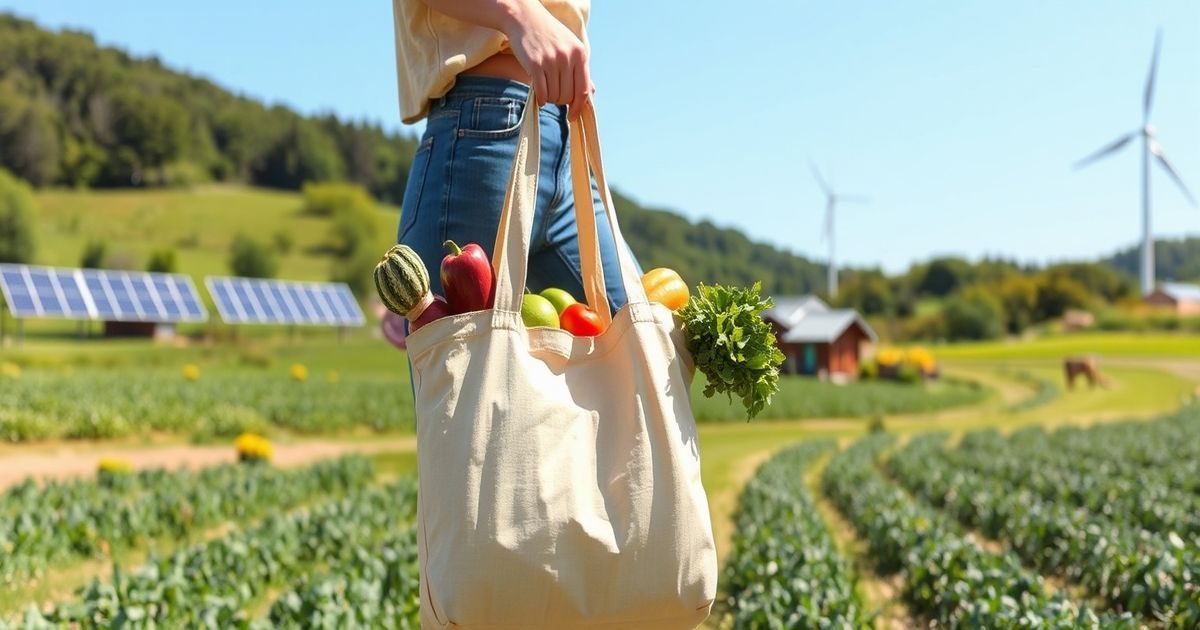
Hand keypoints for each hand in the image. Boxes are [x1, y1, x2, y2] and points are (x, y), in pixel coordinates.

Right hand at [502, 2, 592, 118]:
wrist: (524, 18)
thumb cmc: (549, 34)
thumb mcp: (570, 47)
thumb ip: (580, 69)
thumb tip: (591, 93)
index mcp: (580, 54)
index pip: (583, 90)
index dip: (579, 107)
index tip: (573, 116)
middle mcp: (567, 57)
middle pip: (567, 96)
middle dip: (561, 101)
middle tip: (554, 95)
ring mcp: (551, 61)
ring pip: (554, 96)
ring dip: (549, 99)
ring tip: (545, 89)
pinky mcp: (535, 64)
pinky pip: (541, 92)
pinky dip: (540, 99)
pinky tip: (539, 96)